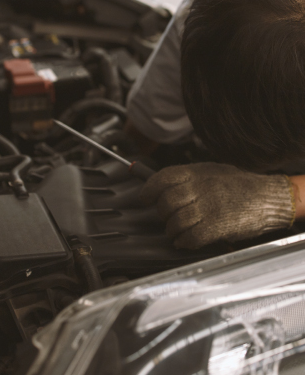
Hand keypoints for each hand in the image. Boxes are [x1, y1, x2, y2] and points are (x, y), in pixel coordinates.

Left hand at [138, 162, 294, 248]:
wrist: (268, 197)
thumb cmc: (239, 184)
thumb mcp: (211, 172)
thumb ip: (189, 178)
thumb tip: (164, 187)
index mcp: (195, 173)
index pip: (162, 178)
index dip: (149, 189)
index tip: (144, 198)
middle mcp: (198, 189)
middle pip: (166, 202)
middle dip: (163, 213)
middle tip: (167, 218)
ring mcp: (207, 208)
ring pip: (175, 222)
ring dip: (172, 230)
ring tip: (176, 232)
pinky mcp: (217, 226)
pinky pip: (190, 237)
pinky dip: (184, 241)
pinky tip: (185, 241)